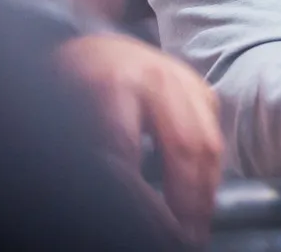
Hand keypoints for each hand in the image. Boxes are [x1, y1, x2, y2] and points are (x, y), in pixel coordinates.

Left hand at [55, 34, 222, 245]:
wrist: (96, 48)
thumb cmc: (74, 86)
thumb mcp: (66, 118)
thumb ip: (94, 155)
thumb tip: (116, 199)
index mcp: (113, 82)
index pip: (127, 153)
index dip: (141, 201)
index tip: (153, 231)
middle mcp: (158, 76)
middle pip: (185, 147)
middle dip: (186, 203)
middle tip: (183, 240)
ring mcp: (187, 80)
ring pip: (209, 144)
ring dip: (204, 195)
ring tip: (195, 230)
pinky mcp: (203, 90)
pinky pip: (214, 138)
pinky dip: (209, 175)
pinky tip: (199, 203)